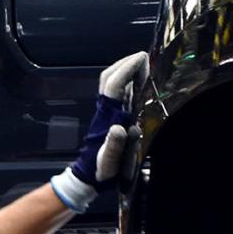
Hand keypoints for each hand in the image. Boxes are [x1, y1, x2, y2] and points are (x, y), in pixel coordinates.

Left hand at [51, 52, 149, 212]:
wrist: (89, 177)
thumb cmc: (100, 170)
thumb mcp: (108, 161)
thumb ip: (114, 145)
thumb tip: (119, 128)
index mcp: (107, 118)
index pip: (114, 86)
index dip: (127, 69)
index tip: (142, 58)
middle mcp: (106, 111)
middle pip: (110, 77)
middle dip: (125, 63)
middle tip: (143, 56)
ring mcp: (108, 113)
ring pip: (112, 83)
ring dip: (125, 70)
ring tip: (143, 64)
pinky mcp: (111, 117)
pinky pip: (118, 94)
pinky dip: (128, 83)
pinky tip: (139, 83)